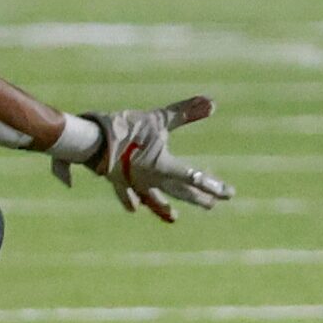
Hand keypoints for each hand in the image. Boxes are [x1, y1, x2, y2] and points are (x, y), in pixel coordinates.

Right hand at [53, 96, 229, 220]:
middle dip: (196, 198)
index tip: (229, 194)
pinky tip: (133, 208)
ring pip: (153, 198)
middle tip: (212, 205)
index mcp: (164, 167)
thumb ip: (185, 113)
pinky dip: (130, 200)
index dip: (213, 186)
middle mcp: (151, 180)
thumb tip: (212, 103)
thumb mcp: (158, 118)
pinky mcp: (116, 181)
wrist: (92, 141)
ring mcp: (133, 183)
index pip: (194, 178)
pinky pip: (125, 194)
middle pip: (178, 191)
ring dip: (164, 208)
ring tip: (174, 218)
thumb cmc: (126, 128)